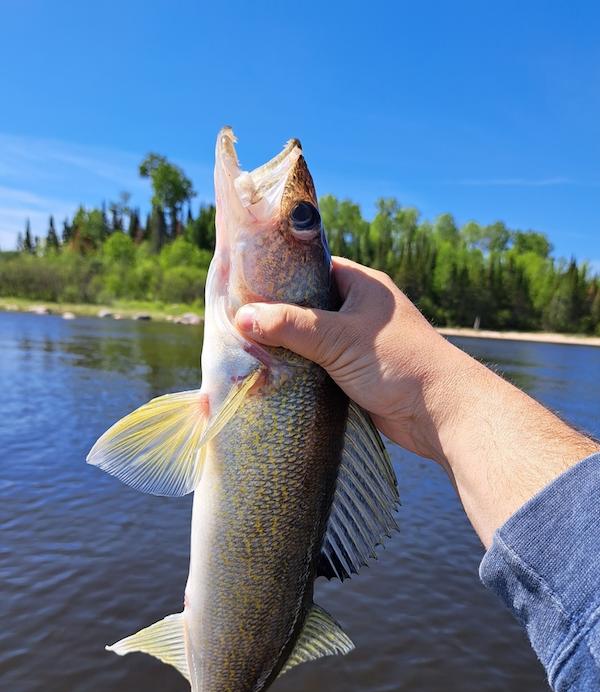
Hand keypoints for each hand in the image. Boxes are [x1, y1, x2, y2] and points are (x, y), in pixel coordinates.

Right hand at [235, 257, 598, 546]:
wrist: (438, 413)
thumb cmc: (397, 362)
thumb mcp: (339, 338)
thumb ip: (290, 326)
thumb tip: (241, 318)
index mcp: (362, 285)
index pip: (312, 269)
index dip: (279, 275)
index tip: (243, 284)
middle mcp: (359, 310)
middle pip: (307, 305)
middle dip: (277, 315)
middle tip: (236, 320)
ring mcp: (357, 343)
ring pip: (311, 339)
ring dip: (287, 347)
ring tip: (246, 348)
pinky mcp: (354, 373)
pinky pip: (318, 365)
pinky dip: (299, 370)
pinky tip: (272, 374)